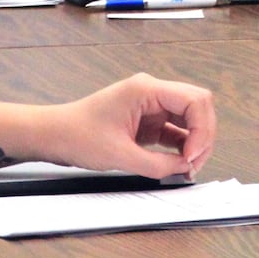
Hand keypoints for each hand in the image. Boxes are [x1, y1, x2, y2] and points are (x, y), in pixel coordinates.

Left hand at [43, 73, 216, 179]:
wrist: (55, 135)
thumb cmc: (77, 134)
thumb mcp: (119, 155)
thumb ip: (156, 164)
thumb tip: (183, 168)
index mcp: (146, 89)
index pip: (194, 100)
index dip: (202, 129)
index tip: (192, 156)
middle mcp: (152, 92)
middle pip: (197, 107)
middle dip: (203, 136)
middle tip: (194, 163)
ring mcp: (151, 106)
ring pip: (189, 119)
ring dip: (195, 142)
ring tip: (187, 167)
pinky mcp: (147, 120)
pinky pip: (175, 130)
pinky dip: (182, 147)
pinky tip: (179, 164)